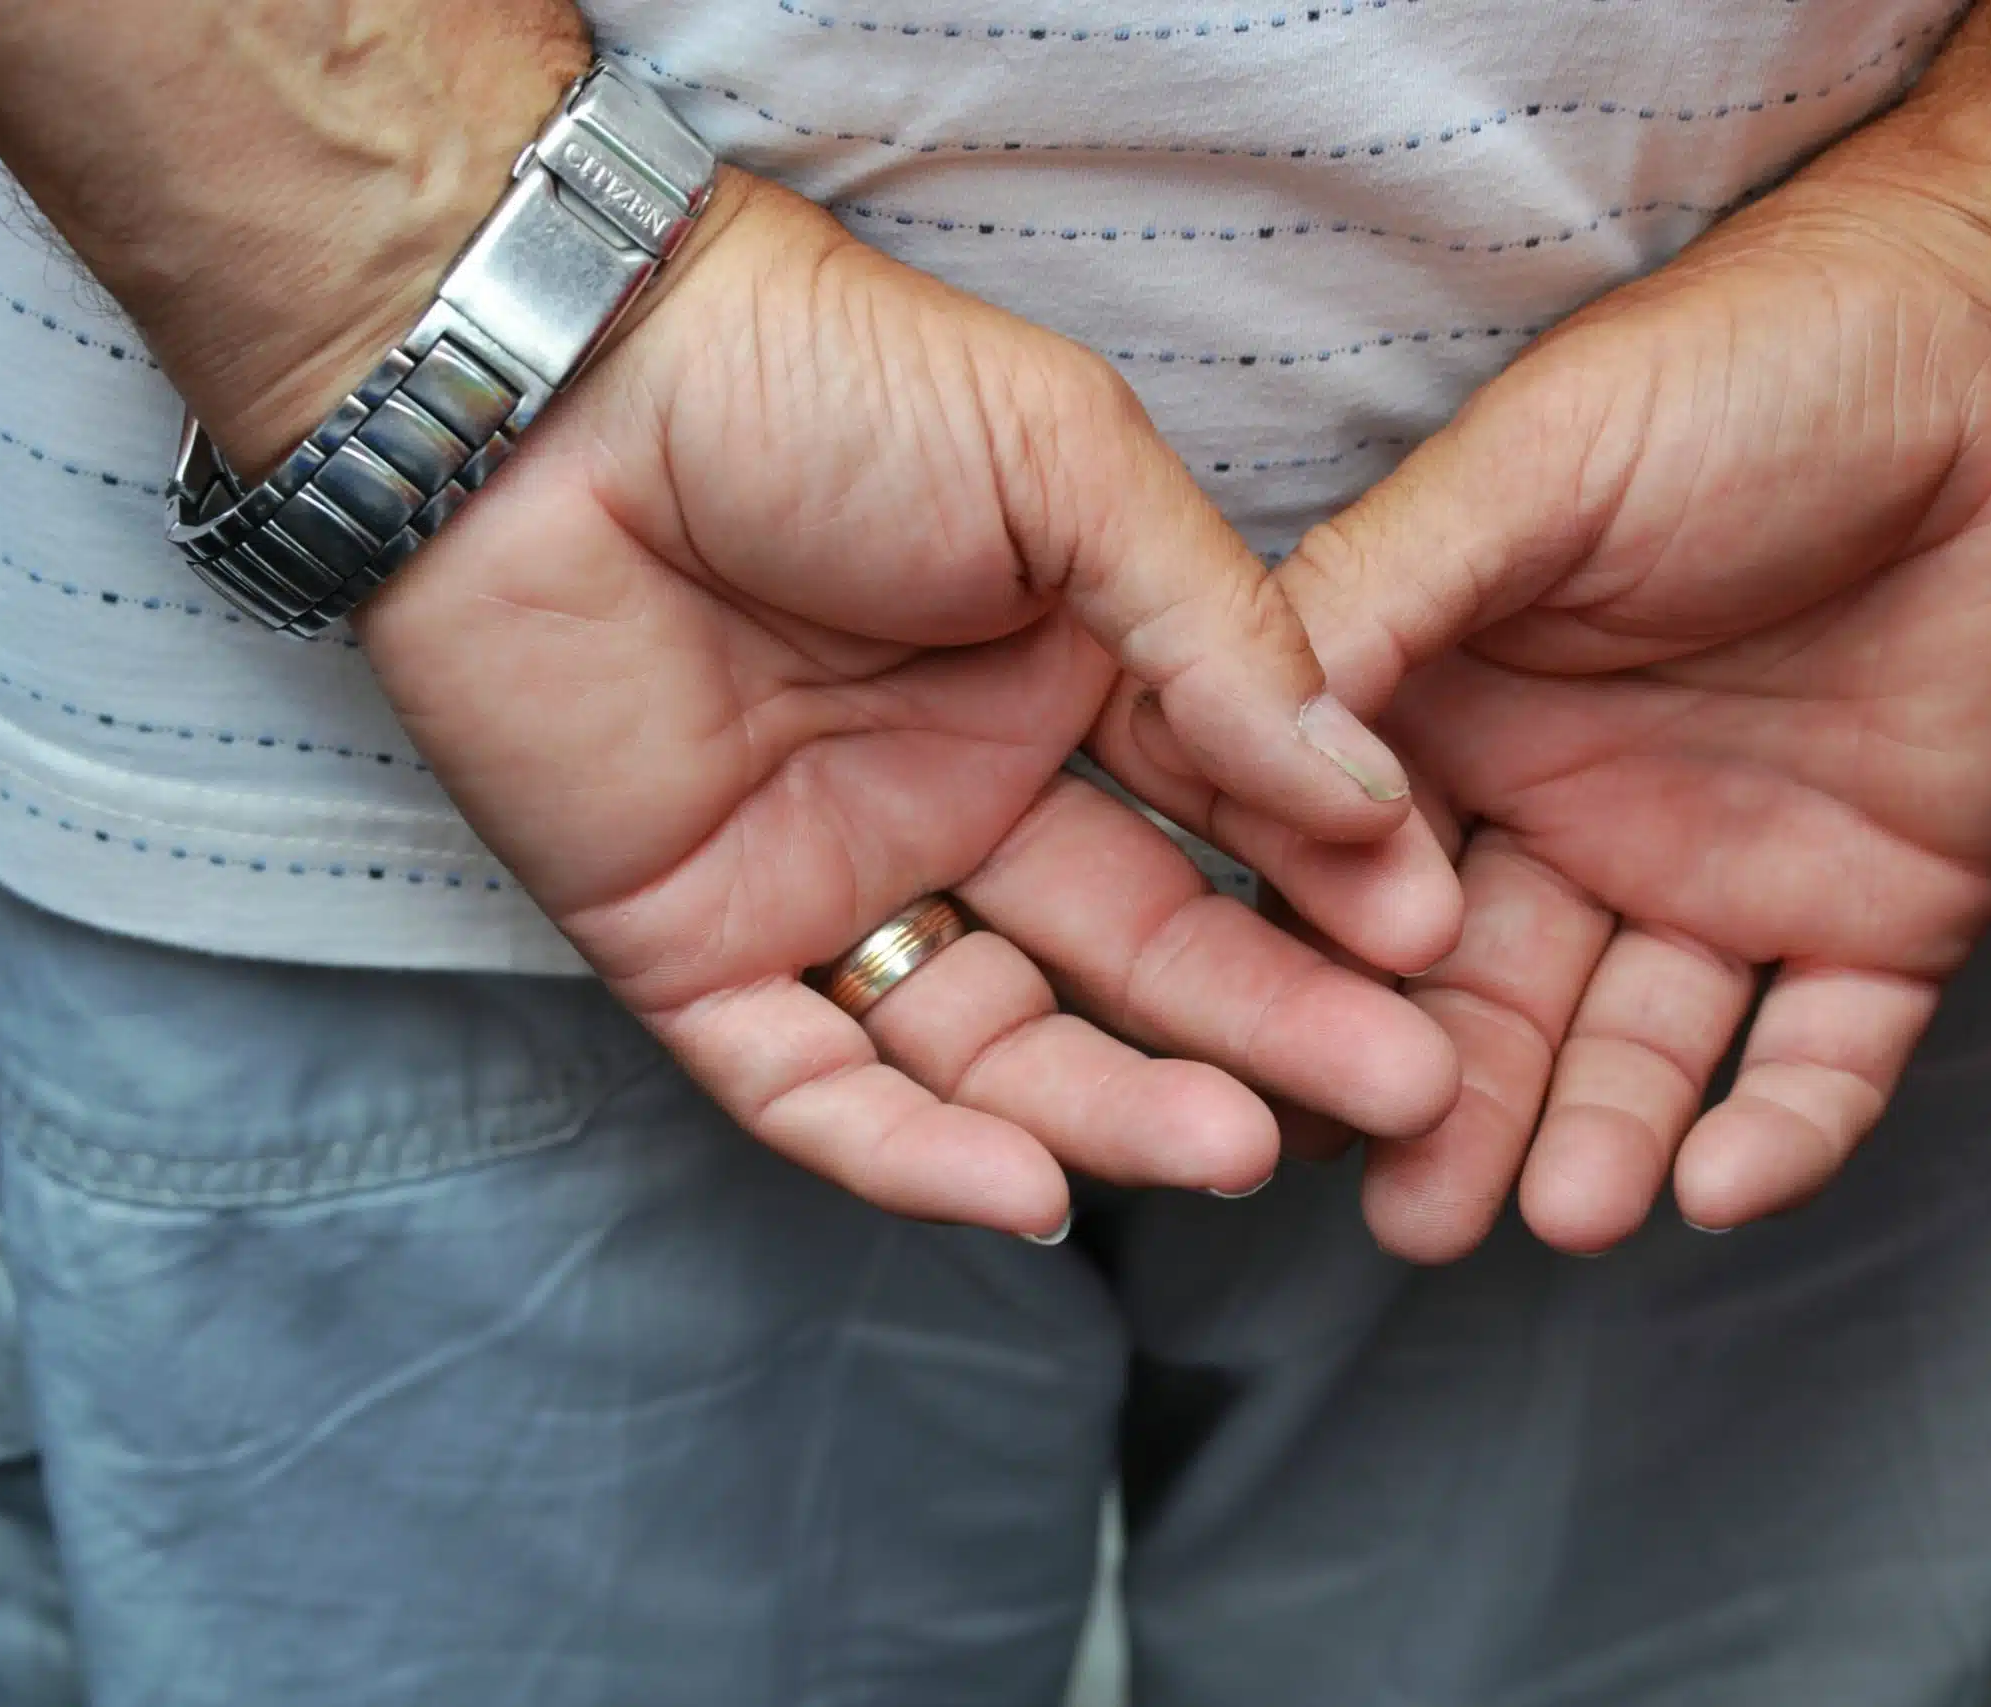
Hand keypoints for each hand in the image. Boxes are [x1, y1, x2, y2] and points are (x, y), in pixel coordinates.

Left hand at [353, 177, 1460, 1237]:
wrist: (554, 379)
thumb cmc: (821, 377)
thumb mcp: (1068, 466)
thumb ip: (1216, 636)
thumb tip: (1367, 790)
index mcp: (1065, 684)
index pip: (1227, 818)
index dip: (1333, 880)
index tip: (1436, 934)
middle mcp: (966, 798)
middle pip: (1137, 952)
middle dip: (1270, 1024)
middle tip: (1400, 1082)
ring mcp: (837, 883)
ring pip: (996, 1043)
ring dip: (1119, 1109)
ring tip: (1238, 1150)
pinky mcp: (697, 950)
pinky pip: (812, 1085)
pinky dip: (911, 1155)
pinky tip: (1029, 1191)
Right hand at [1099, 177, 1990, 1258]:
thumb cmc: (1765, 365)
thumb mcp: (1534, 465)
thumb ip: (1382, 598)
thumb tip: (1225, 730)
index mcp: (1472, 714)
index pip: (1368, 880)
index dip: (1334, 971)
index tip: (1293, 1057)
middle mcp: (1581, 812)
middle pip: (1492, 995)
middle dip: (1450, 1102)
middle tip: (1411, 1211)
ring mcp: (1730, 871)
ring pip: (1644, 1049)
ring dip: (1599, 1136)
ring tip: (1558, 1211)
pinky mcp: (1884, 914)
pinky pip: (1826, 1055)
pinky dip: (1783, 1132)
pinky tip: (1722, 1186)